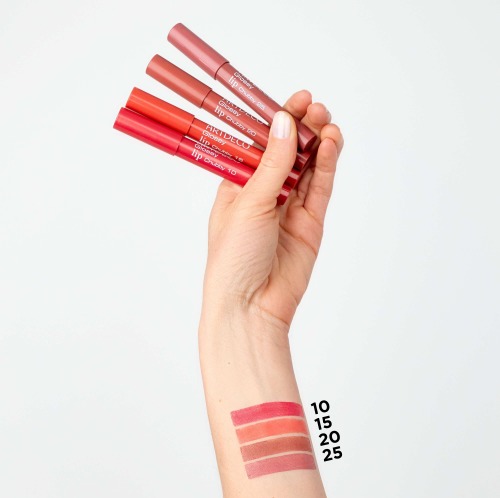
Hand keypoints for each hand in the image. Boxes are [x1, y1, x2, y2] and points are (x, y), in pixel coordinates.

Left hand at [201, 90, 343, 332]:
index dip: (276, 122)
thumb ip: (272, 164)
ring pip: (308, 168)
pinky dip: (327, 167)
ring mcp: (289, 208)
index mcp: (237, 186)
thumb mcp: (250, 203)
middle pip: (288, 153)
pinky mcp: (310, 224)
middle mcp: (264, 194)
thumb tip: (284, 122)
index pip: (260, 144)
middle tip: (316, 109)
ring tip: (327, 123)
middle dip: (302, 129)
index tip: (294, 101)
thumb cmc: (234, 257)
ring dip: (318, 144)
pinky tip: (331, 146)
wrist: (252, 305)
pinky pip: (320, 189)